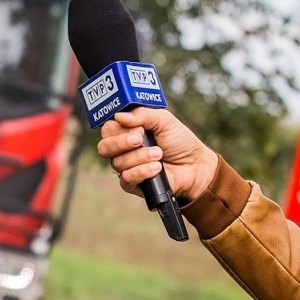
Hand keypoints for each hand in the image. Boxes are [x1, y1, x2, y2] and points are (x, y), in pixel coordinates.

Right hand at [95, 108, 218, 205]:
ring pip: (117, 163)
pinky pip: (126, 178)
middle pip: (104, 147)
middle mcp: (123, 149)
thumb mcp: (164, 120)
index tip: (137, 128)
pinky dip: (142, 171)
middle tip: (140, 139)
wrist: (195, 166)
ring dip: (140, 157)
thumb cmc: (180, 142)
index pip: (108, 129)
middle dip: (121, 142)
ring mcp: (126, 167)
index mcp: (127, 131)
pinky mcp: (132, 184)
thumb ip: (142, 115)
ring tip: (159, 154)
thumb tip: (119, 116)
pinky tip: (157, 168)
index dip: (117, 128)